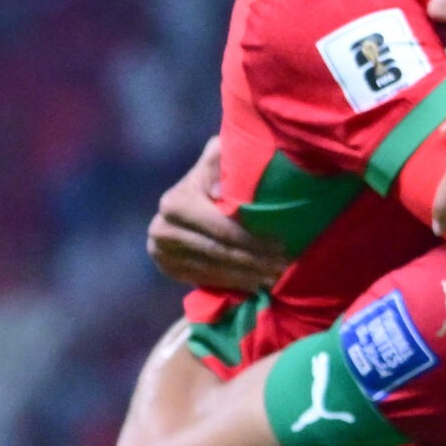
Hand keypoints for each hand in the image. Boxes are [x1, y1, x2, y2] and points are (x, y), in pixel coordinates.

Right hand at [147, 136, 289, 292]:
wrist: (191, 196)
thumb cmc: (215, 176)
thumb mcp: (218, 160)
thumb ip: (220, 162)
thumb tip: (221, 192)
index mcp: (176, 203)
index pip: (221, 228)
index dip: (254, 239)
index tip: (283, 246)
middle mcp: (162, 229)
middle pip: (219, 251)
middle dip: (255, 261)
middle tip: (284, 269)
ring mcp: (161, 252)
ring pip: (213, 269)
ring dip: (248, 277)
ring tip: (275, 279)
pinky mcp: (167, 268)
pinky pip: (204, 279)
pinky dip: (232, 283)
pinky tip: (256, 285)